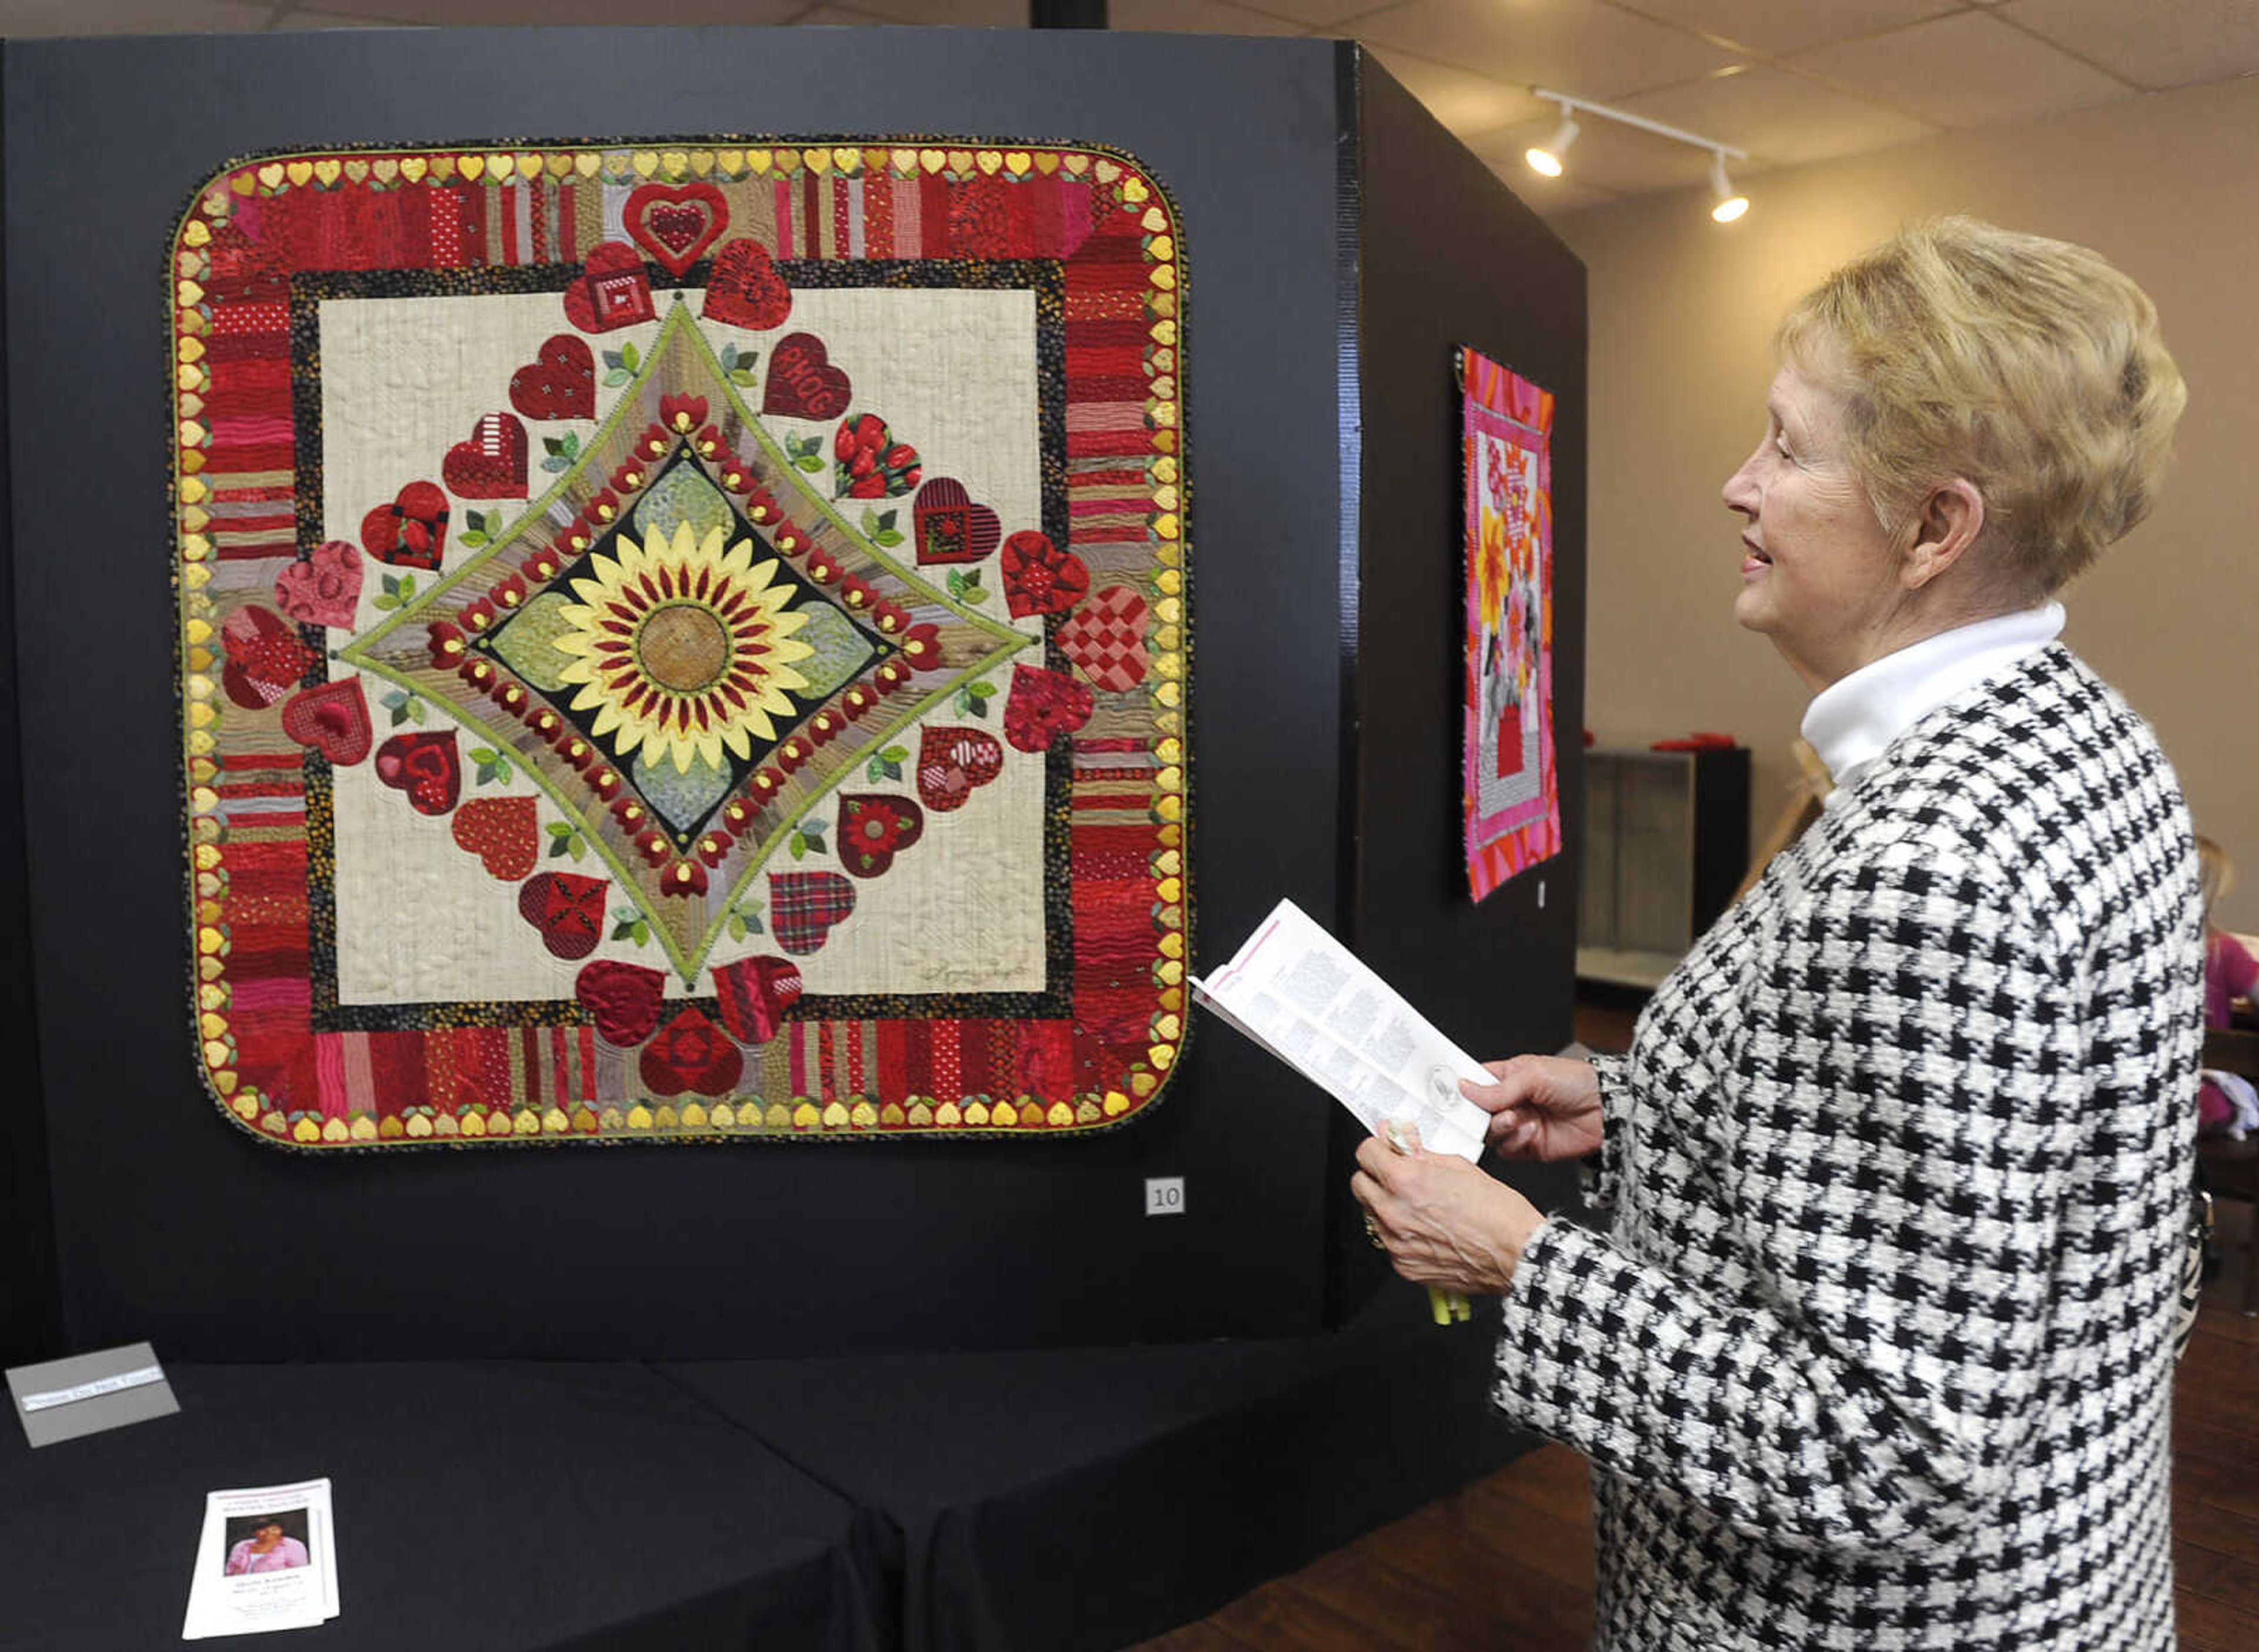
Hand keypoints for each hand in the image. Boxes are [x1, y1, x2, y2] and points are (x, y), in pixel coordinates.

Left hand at [1351, 1132, 1544, 1295]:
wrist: (1516, 1254)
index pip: (1365, 1153)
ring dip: (1387, 1205)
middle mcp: (1394, 1212)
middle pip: (1359, 1184)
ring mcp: (1396, 1243)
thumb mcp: (1459, 1166)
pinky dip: (1400, 1234)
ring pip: (1371, 1215)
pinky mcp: (1403, 1266)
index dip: (1377, 1148)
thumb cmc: (1497, 1213)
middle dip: (1375, 1175)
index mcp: (1405, 1181)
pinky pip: (1388, 1243)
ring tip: (1419, 1206)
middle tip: (1398, 1175)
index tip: (1386, 1150)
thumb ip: (1421, 1153)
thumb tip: (1401, 1139)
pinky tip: (1426, 1230)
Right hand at [1460, 1054, 1602, 1162]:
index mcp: (1508, 1077)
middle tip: (1489, 1111)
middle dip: (1480, 1114)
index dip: (1461, 1090)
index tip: (1452, 1095)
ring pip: (1489, 1133)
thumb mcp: (1534, 1075)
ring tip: (1516, 1118)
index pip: (1474, 1083)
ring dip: (1499, 1127)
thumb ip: (1498, 1088)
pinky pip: (1507, 1150)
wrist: (1607, 1110)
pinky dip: (1515, 1142)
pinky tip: (1532, 1130)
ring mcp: (1519, 1125)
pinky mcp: (1529, 1147)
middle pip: (1477, 1113)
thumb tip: (1465, 1089)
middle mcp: (1510, 1102)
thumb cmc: (1577, 1082)